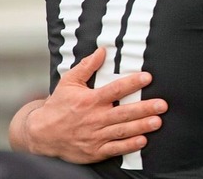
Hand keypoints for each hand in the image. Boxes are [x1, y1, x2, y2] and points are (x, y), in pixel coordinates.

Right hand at [11, 48, 166, 162]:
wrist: (41, 134)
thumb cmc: (57, 106)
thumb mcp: (68, 82)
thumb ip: (87, 66)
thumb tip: (102, 51)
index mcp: (90, 100)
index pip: (115, 90)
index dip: (132, 83)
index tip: (147, 77)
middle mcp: (94, 118)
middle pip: (124, 112)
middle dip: (145, 108)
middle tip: (162, 104)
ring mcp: (95, 136)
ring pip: (122, 131)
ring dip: (141, 126)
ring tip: (157, 121)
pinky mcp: (94, 151)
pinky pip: (115, 149)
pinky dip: (129, 145)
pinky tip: (143, 140)